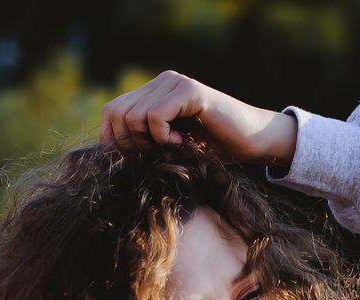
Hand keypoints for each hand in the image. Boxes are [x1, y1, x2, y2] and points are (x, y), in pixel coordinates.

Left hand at [99, 70, 296, 167]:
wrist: (252, 143)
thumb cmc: (212, 149)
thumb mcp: (169, 147)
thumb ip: (143, 141)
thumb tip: (107, 153)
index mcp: (154, 91)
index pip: (111, 110)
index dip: (112, 139)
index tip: (134, 159)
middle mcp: (162, 80)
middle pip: (116, 113)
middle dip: (129, 143)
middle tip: (153, 154)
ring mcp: (175, 82)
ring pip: (133, 115)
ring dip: (147, 141)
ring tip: (170, 147)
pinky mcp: (189, 90)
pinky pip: (155, 115)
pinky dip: (161, 136)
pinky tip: (180, 141)